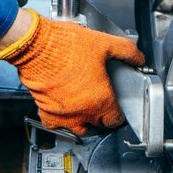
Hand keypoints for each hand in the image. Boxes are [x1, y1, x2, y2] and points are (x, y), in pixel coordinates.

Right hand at [0, 9, 144, 134]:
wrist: (35, 44)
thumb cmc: (64, 44)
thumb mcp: (104, 42)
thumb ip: (126, 52)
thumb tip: (138, 57)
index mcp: (100, 99)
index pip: (115, 120)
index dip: (118, 114)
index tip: (115, 108)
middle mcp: (82, 112)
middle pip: (97, 126)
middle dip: (100, 117)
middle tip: (99, 102)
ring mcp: (63, 114)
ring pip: (76, 129)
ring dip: (81, 121)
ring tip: (82, 107)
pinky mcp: (45, 111)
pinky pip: (54, 125)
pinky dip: (59, 120)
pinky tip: (61, 107)